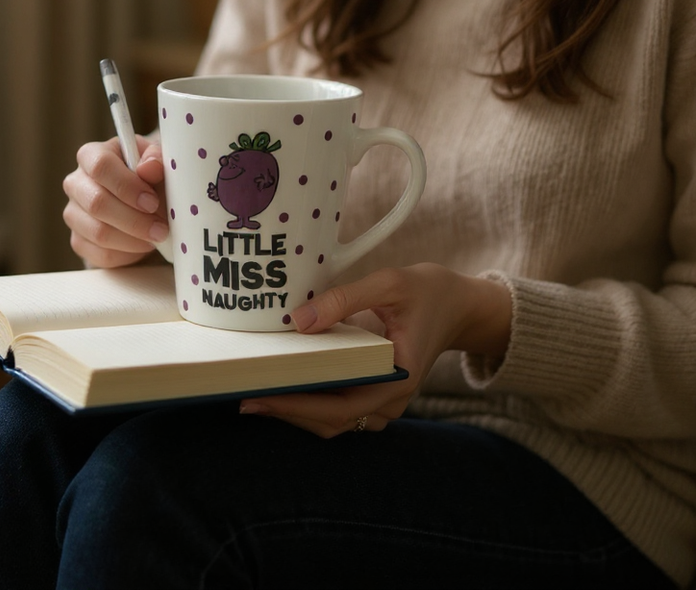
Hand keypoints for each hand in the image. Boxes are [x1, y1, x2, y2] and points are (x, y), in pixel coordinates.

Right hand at [62, 135, 166, 267]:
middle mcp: (76, 183)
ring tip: (157, 236)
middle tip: (161, 227)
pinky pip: (101, 254)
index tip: (152, 201)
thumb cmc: (149, 176)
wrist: (144, 201)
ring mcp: (74, 213)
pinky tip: (143, 245)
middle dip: (134, 219)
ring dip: (134, 239)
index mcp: (92, 155)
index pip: (100, 166)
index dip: (127, 186)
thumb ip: (156, 160)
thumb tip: (149, 167)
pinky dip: (128, 254)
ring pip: (99, 232)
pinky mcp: (79, 241)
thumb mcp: (157, 162)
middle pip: (97, 203)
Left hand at [239, 263, 511, 437]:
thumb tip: (299, 321)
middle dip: (287, 412)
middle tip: (244, 395)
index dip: (298, 406)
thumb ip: (345, 299)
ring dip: (297, 411)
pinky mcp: (377, 394)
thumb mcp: (390, 283)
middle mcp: (391, 400)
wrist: (460, 305)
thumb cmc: (428, 291)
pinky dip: (312, 402)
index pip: (341, 406)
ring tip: (257, 392)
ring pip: (334, 421)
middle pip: (332, 422)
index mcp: (398, 378)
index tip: (262, 395)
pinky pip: (340, 409)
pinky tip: (285, 384)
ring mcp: (385, 402)